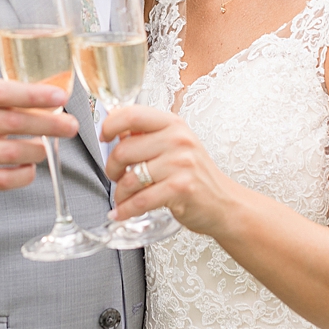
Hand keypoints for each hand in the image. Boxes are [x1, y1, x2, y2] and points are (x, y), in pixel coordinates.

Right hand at [0, 79, 78, 200]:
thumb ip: (6, 96)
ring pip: (14, 153)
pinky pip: (7, 180)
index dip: (35, 95)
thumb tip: (51, 95)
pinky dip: (25, 174)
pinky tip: (29, 167)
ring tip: (43, 148)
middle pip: (14, 123)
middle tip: (70, 126)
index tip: (60, 98)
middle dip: (50, 125)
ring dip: (38, 150)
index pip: (5, 92)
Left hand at [100, 104, 237, 235]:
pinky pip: (140, 201)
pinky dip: (126, 210)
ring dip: (120, 193)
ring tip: (123, 198)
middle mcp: (178, 140)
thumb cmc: (195, 175)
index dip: (110, 125)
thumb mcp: (175, 145)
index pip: (132, 114)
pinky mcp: (181, 189)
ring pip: (130, 178)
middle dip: (111, 168)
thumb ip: (148, 135)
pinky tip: (122, 213)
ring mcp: (181, 164)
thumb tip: (114, 127)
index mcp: (173, 124)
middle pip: (124, 150)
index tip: (104, 137)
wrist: (225, 203)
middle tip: (115, 176)